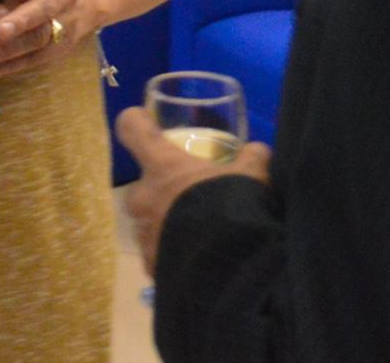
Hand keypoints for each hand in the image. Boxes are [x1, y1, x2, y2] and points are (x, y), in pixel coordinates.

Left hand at [116, 107, 271, 278]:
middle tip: (191, 197)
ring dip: (167, 223)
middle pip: (143, 184)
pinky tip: (197, 260)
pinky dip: (172, 254)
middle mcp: (143, 197)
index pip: (132, 128)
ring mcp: (143, 234)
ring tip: (199, 234)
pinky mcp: (150, 266)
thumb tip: (257, 150)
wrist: (227, 267)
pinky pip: (157, 254)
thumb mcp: (250, 177)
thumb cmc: (231, 209)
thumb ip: (252, 158)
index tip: (147, 123)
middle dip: (162, 190)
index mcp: (162, 166)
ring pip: (149, 221)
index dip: (137, 122)